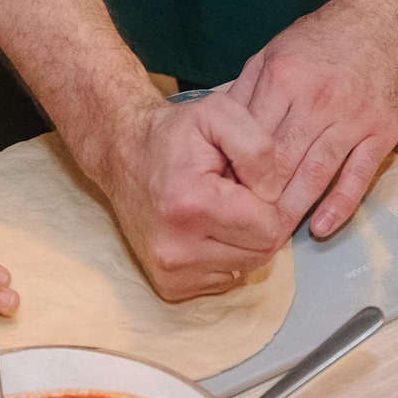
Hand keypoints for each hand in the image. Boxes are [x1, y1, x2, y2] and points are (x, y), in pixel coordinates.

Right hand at [95, 93, 296, 299]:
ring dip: (242, 240)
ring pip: (245, 268)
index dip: (269, 201)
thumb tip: (274, 194)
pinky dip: (224, 256)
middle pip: (261, 253)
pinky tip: (206, 229)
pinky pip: (223, 279)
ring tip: (219, 209)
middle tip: (234, 195)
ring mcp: (170, 271)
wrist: (123, 153)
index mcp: (191, 205)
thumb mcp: (220, 112)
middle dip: (259, 223)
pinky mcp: (168, 285)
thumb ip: (258, 147)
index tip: (246, 181)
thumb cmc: (174, 134)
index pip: (269, 227)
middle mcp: (176, 247)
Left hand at [233, 0, 397, 238]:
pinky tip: (321, 228)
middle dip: (259, 198)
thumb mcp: (272, 52)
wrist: (383, 21)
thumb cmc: (321, 39)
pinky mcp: (381, 133)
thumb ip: (245, 92)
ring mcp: (353, 118)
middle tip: (240, 226)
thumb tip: (216, 133)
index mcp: (284, 79)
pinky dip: (339, 206)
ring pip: (316, 174)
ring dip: (294, 209)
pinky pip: (358, 177)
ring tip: (274, 235)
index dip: (234, 171)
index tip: (219, 196)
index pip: (251, 137)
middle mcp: (318, 100)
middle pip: (281, 162)